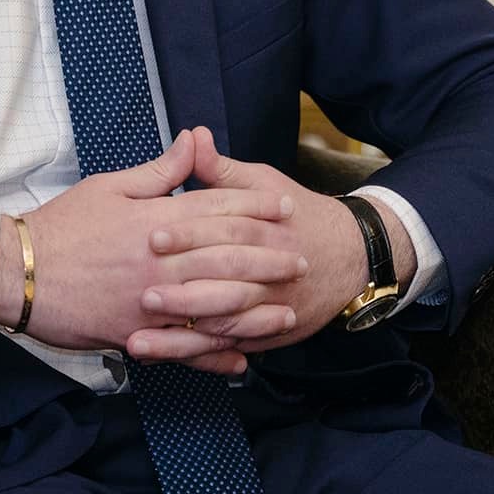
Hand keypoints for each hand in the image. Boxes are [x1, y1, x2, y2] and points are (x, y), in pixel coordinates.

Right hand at [0, 131, 308, 375]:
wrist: (16, 272)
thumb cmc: (62, 225)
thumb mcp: (110, 186)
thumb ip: (159, 170)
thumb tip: (194, 137)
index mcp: (156, 220)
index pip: (218, 209)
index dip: (256, 207)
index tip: (286, 208)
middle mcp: (160, 261)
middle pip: (226, 257)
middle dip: (268, 257)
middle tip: (301, 259)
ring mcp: (149, 301)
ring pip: (212, 305)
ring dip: (254, 308)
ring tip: (286, 309)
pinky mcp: (134, 333)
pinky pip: (183, 347)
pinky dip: (213, 355)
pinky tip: (240, 360)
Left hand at [128, 128, 411, 360]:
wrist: (351, 257)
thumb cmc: (299, 216)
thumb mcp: (265, 183)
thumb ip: (223, 170)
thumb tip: (193, 136)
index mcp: (267, 228)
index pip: (227, 230)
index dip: (189, 233)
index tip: (152, 235)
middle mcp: (271, 271)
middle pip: (226, 282)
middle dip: (183, 292)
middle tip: (143, 294)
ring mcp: (271, 307)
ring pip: (226, 323)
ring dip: (183, 334)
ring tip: (141, 339)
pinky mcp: (268, 334)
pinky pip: (231, 348)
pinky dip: (200, 356)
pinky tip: (168, 357)